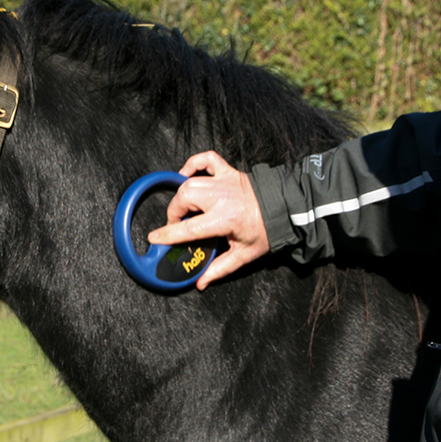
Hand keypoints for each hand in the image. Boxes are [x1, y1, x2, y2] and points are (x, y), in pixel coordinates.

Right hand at [147, 151, 268, 289]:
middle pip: (184, 198)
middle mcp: (222, 197)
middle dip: (174, 212)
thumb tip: (201, 282)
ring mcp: (224, 181)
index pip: (188, 227)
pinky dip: (193, 164)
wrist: (286, 208)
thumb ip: (220, 268)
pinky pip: (206, 158)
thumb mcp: (244, 255)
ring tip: (184, 208)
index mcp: (225, 219)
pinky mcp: (228, 171)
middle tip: (177, 225)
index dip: (168, 234)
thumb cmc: (267, 231)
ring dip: (181, 194)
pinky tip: (186, 175)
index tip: (154, 237)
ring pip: (190, 181)